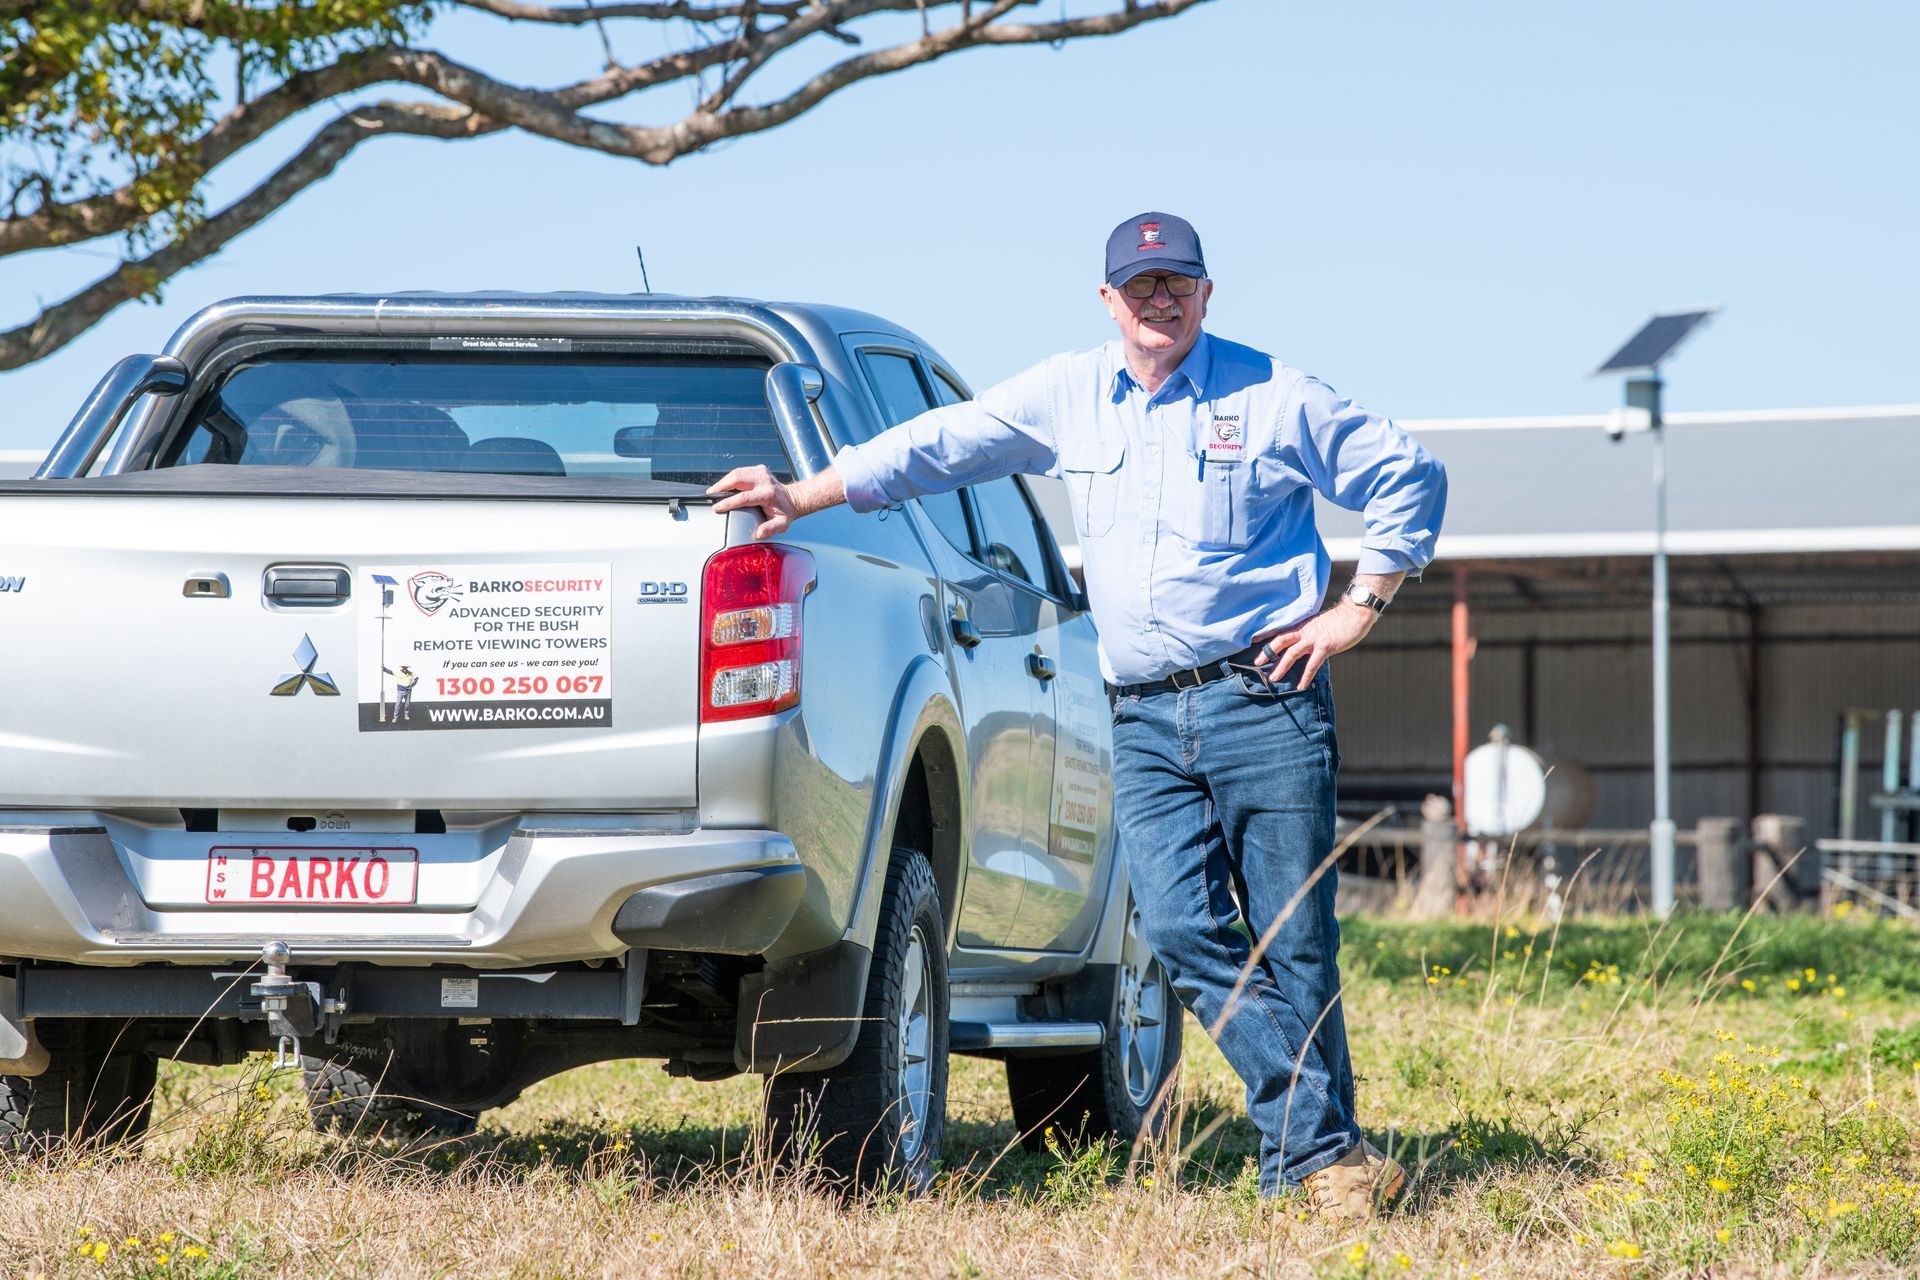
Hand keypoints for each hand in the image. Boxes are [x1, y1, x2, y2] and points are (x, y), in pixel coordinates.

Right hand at [708, 464, 795, 539]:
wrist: (792, 499)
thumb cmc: (785, 513)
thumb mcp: (782, 524)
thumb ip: (770, 529)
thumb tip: (759, 533)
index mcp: (768, 494)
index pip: (744, 497)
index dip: (728, 502)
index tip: (717, 507)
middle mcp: (765, 480)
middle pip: (738, 479)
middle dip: (722, 486)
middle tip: (710, 494)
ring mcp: (762, 472)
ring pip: (737, 472)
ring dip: (724, 481)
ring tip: (714, 490)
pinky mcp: (758, 469)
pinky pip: (740, 471)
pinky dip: (730, 478)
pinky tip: (724, 485)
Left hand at [1253, 601, 1376, 690]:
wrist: (1355, 614)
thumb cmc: (1339, 620)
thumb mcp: (1319, 624)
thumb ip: (1309, 633)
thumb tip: (1303, 644)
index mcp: (1302, 625)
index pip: (1280, 630)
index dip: (1266, 636)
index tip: (1252, 642)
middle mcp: (1304, 631)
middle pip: (1280, 641)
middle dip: (1267, 652)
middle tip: (1256, 663)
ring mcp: (1314, 638)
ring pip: (1292, 653)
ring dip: (1282, 666)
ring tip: (1273, 678)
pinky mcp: (1325, 646)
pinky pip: (1312, 664)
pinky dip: (1305, 676)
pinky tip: (1300, 686)